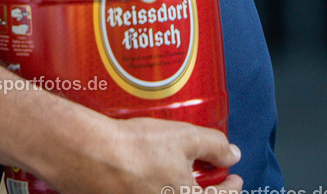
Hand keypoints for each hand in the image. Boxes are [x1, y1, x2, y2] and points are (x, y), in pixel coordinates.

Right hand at [48, 114, 241, 193]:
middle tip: (206, 178)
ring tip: (175, 173)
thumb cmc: (137, 148)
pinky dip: (154, 187)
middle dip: (203, 191)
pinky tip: (150, 175)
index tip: (235, 179)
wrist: (91, 156)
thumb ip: (213, 145)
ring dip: (177, 188)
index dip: (232, 187)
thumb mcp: (184, 137)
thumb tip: (232, 154)